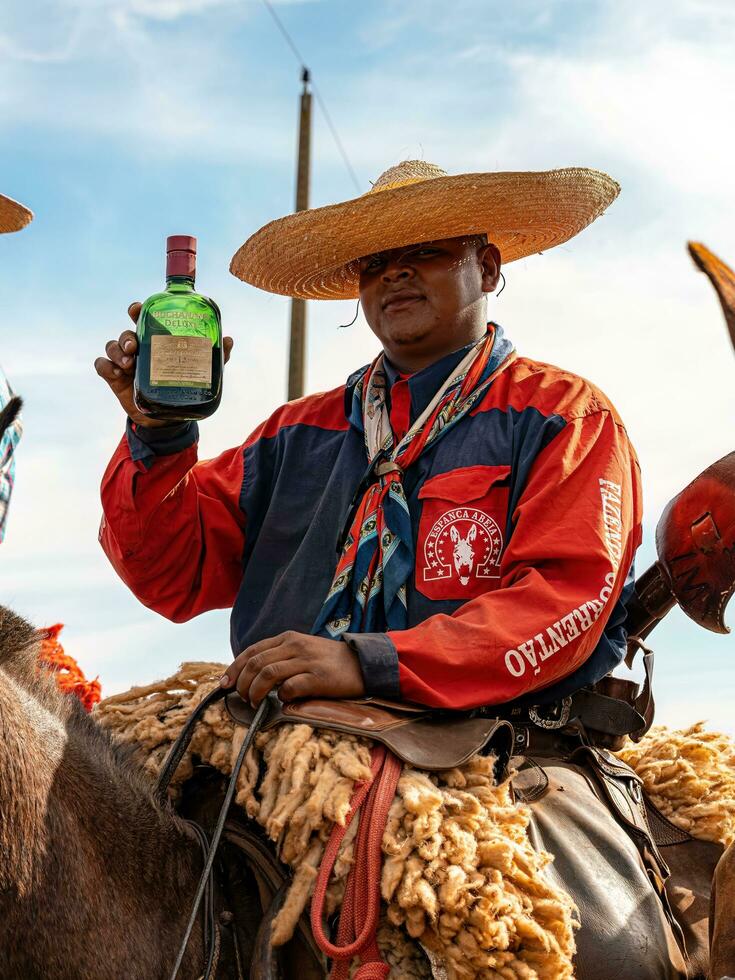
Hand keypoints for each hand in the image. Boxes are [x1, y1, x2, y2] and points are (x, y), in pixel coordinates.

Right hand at [94, 302, 233, 427]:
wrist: (168, 418)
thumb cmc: (181, 385)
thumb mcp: (199, 371)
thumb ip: (212, 357)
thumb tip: (228, 340)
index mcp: (156, 341)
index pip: (143, 319)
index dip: (138, 310)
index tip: (138, 309)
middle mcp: (139, 348)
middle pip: (126, 333)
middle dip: (127, 335)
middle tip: (134, 345)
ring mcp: (125, 363)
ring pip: (112, 346)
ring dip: (117, 350)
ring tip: (129, 364)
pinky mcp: (115, 379)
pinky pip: (102, 366)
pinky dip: (106, 366)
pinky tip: (116, 373)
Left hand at [220, 631, 365, 705]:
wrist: (363, 664)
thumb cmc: (329, 661)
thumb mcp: (302, 650)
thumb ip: (280, 656)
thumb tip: (252, 675)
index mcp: (288, 638)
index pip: (252, 651)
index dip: (234, 668)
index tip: (224, 684)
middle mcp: (295, 646)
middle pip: (255, 663)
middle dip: (242, 683)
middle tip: (241, 698)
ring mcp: (306, 661)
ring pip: (267, 674)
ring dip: (255, 691)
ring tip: (254, 703)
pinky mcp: (318, 678)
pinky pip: (290, 687)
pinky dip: (281, 696)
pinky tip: (283, 702)